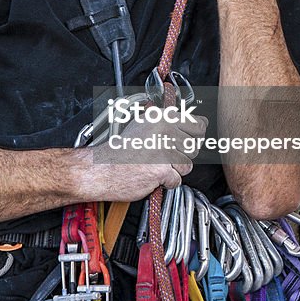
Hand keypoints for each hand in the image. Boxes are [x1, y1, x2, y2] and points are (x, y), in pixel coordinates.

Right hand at [88, 108, 207, 200]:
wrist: (101, 168)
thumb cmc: (119, 150)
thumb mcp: (142, 125)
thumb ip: (165, 123)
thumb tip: (188, 122)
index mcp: (162, 118)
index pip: (198, 124)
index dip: (196, 135)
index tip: (192, 139)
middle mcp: (164, 131)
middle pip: (194, 147)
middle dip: (183, 155)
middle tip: (166, 157)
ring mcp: (163, 151)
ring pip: (187, 165)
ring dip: (175, 170)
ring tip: (157, 166)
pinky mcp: (161, 170)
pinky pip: (176, 180)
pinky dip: (166, 183)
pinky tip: (152, 176)